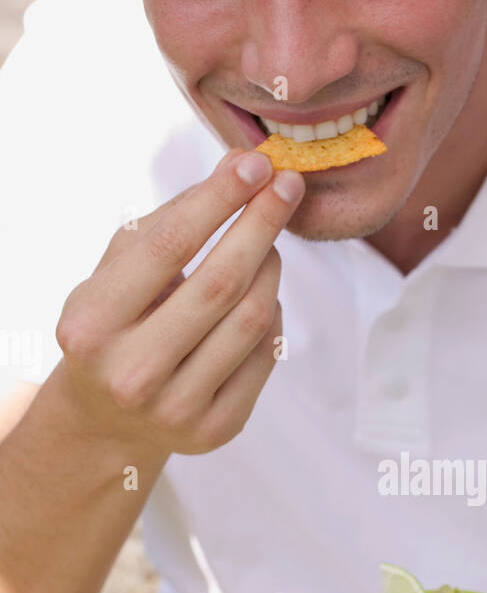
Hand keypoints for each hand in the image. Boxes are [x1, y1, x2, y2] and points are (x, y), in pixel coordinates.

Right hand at [54, 148, 304, 456]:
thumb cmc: (115, 324)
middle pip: (221, 283)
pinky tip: (259, 297)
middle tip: (287, 186)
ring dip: (270, 268)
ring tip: (269, 244)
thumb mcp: (119, 271)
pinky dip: (270, 314)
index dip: (219, 199)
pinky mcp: (216, 429)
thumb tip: (242, 164)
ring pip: (251, 318)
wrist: (108, 417)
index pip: (168, 246)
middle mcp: (132, 373)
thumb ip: (175, 218)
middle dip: (261, 225)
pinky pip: (264, 354)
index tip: (256, 163)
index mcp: (93, 324)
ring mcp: (176, 408)